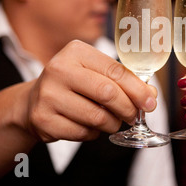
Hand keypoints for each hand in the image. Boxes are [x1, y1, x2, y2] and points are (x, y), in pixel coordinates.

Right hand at [22, 40, 156, 141]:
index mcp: (76, 52)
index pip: (116, 71)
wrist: (34, 100)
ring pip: (97, 117)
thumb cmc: (74, 84)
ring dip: (112, 124)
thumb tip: (150, 96)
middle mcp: (59, 69)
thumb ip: (123, 80)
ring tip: (111, 121)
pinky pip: (82, 132)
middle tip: (134, 116)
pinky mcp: (43, 119)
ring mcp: (48, 95)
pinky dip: (93, 133)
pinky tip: (89, 126)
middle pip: (108, 93)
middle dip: (128, 108)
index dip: (138, 89)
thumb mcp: (95, 73)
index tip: (150, 103)